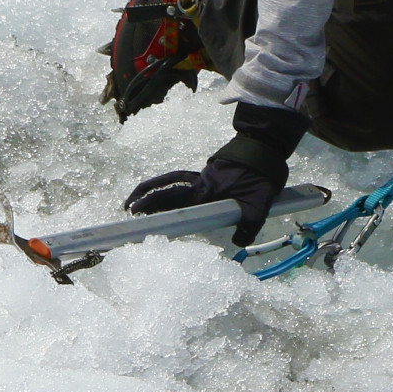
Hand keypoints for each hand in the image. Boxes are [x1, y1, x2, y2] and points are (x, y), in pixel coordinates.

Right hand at [124, 103, 308, 243]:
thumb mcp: (259, 203)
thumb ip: (248, 225)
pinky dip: (170, 185)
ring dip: (153, 189)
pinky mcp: (207, 175)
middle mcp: (199, 184)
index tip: (134, 211)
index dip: (151, 204)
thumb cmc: (261, 176)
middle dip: (144, 198)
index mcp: (205, 191)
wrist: (265, 149)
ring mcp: (202, 178)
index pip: (172, 198)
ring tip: (138, 201)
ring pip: (171, 181)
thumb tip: (238, 242)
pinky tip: (169, 196)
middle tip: (127, 209)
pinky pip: (182, 181)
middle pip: (165, 190)